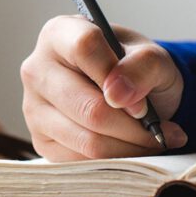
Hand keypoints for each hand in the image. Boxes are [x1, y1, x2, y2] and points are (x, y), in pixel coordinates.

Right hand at [21, 15, 187, 160]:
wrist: (129, 93)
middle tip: (160, 130)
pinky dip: (117, 160)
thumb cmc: (135, 68)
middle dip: (133, 127)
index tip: (143, 101)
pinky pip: (83, 162)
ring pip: (88, 140)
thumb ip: (143, 65)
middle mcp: (38, 70)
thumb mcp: (152, 57)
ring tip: (154, 140)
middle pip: (88, 107)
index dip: (119, 76)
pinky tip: (133, 149)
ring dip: (130, 147)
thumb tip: (117, 94)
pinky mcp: (41, 142)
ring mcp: (34, 109)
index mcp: (60, 34)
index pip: (84, 48)